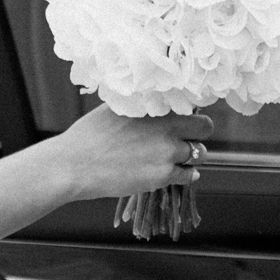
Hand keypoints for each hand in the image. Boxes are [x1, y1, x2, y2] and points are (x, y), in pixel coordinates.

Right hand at [52, 107, 210, 201]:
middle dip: (198, 135)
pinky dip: (184, 175)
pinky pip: (187, 176)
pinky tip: (173, 172)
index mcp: (157, 109)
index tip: (187, 122)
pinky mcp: (162, 176)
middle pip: (204, 131)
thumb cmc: (90, 134)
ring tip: (175, 158)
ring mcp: (167, 154)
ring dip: (190, 157)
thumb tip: (157, 103)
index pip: (195, 108)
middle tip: (187, 140)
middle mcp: (167, 129)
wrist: (75, 164)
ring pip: (198, 155)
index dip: (194, 116)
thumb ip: (143, 107)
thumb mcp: (118, 109)